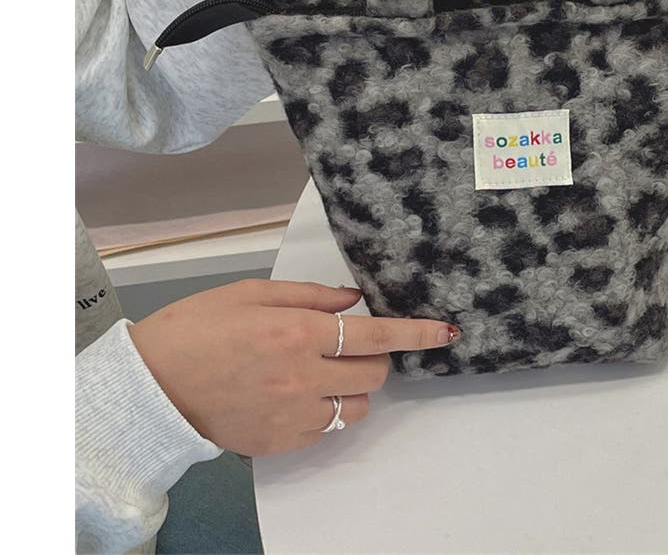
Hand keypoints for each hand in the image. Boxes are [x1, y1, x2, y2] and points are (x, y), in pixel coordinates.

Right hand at [128, 279, 459, 455]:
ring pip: (356, 408)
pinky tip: (296, 396)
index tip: (446, 332)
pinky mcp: (281, 443)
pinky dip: (325, 412)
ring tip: (321, 374)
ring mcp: (293, 416)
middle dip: (373, 359)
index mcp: (298, 332)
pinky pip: (326, 430)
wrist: (152, 386)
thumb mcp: (253, 293)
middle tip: (348, 347)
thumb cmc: (199, 327)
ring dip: (352, 388)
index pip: (375, 335)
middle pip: (373, 375)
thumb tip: (355, 300)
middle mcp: (303, 376)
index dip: (416, 333)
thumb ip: (311, 296)